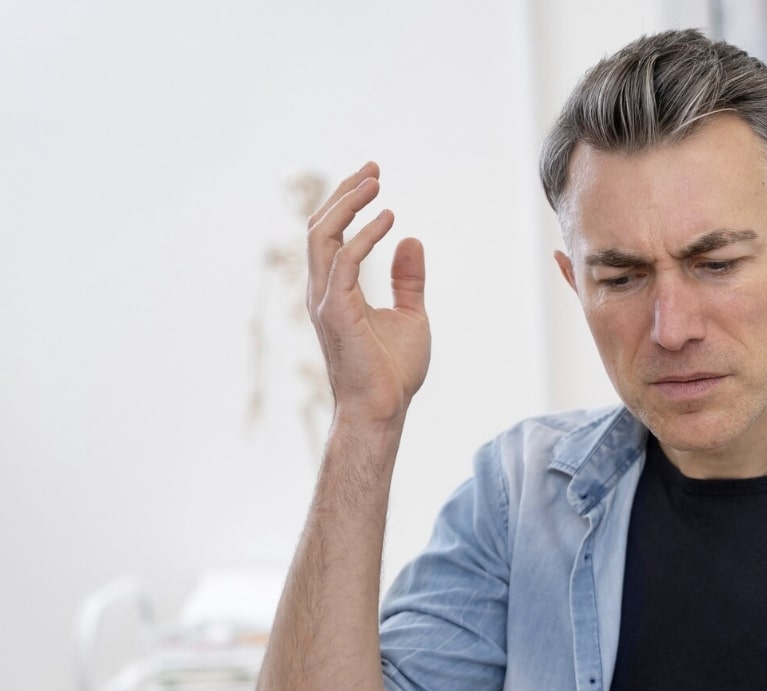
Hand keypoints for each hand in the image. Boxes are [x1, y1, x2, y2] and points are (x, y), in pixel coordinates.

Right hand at [306, 161, 429, 427]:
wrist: (383, 409)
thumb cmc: (392, 373)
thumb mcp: (410, 316)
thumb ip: (408, 280)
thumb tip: (411, 240)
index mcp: (335, 291)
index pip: (331, 235)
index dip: (348, 203)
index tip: (372, 178)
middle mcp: (323, 291)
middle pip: (320, 227)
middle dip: (344, 193)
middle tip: (374, 169)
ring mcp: (325, 300)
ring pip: (322, 236)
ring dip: (347, 205)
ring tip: (375, 182)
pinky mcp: (336, 311)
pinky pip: (345, 261)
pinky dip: (365, 236)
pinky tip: (389, 220)